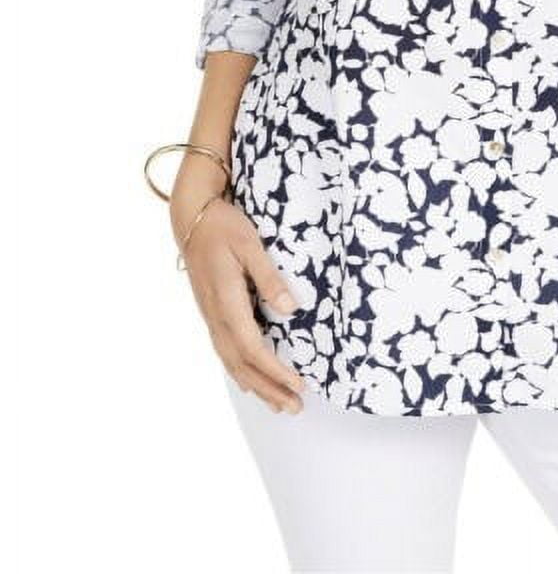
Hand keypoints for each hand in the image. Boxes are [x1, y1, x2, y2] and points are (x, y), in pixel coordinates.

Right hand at [170, 162, 305, 414]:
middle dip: (269, 388)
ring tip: (278, 403)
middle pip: (242, 364)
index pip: (253, 348)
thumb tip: (290, 310)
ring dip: (255, 385)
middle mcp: (215, 315)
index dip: (275, 372)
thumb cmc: (223, 226)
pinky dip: (240, 370)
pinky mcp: (211, 311)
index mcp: (226, 301)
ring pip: (231, 361)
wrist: (191, 217)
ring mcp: (210, 315)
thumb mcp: (250, 245)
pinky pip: (225, 350)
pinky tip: (251, 379)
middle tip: (294, 407)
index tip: (298, 386)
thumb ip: (269, 278)